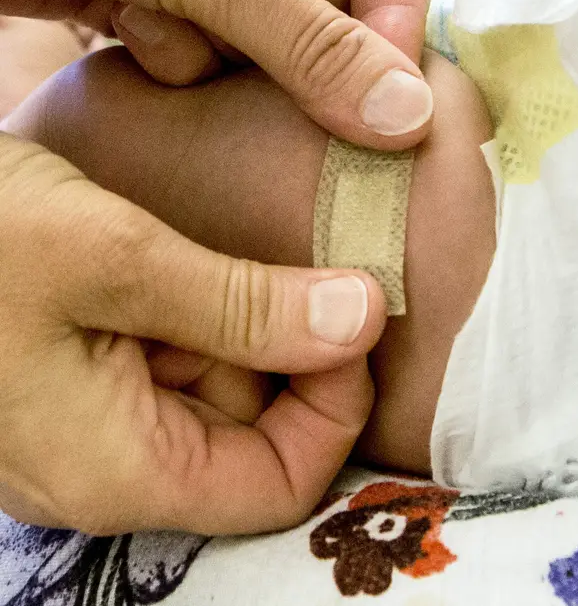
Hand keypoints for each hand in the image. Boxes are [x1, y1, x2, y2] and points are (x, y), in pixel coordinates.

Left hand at [0, 0, 436, 146]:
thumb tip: (408, 118)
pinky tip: (116, 9)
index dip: (396, 17)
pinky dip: (167, 45)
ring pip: (267, 38)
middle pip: (330, 0)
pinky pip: (208, 50)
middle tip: (241, 35)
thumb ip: (315, 44)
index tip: (387, 94)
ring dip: (211, 40)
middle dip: (280, 31)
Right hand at [0, 131, 384, 533]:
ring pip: (212, 382)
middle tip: (306, 252)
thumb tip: (361, 315)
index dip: (334, 403)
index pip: (276, 483)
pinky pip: (165, 353)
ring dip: (241, 313)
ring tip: (237, 239)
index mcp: (114, 467)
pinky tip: (190, 247)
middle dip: (287, 344)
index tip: (353, 312)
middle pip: (250, 429)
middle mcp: (103, 460)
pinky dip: (197, 303)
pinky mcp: (73, 372)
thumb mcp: (116, 258)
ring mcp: (84, 416)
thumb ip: (243, 302)